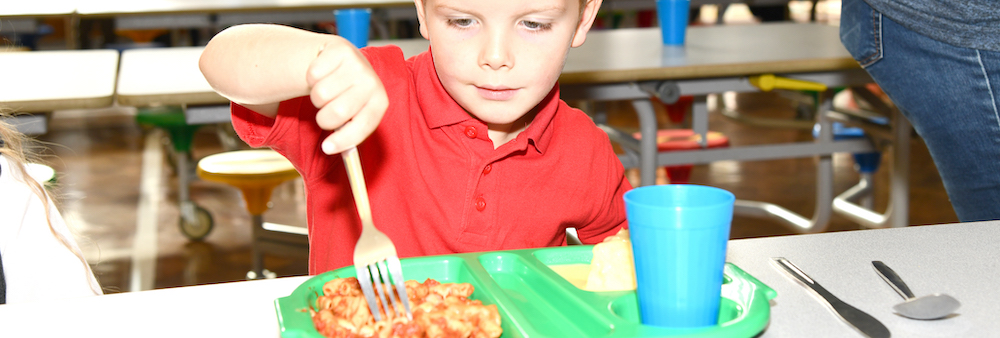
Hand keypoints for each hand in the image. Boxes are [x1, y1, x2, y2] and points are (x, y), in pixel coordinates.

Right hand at [307, 38, 387, 154]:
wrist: (340, 61)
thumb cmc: (346, 94)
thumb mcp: (352, 113)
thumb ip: (348, 133)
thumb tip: (336, 151)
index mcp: (380, 101)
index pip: (363, 126)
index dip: (343, 140)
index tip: (327, 148)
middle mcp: (372, 81)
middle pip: (337, 112)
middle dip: (325, 117)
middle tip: (325, 111)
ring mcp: (357, 63)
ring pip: (320, 93)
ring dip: (316, 96)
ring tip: (326, 90)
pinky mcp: (340, 48)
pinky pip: (313, 73)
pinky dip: (311, 77)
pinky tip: (322, 73)